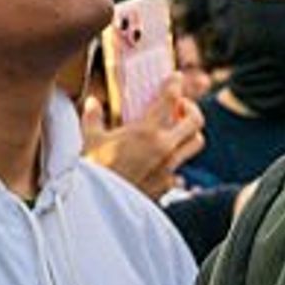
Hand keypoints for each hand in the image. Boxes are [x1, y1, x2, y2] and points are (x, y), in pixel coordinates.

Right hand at [81, 76, 203, 200]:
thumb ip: (92, 118)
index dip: (175, 84)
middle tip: (180, 107)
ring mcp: (169, 169)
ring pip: (195, 144)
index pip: (170, 99)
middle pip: (195, 121)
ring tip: (176, 131)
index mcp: (146, 131)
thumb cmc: (92, 170)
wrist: (97, 206)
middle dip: (191, 109)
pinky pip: (180, 170)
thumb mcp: (88, 139)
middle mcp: (164, 148)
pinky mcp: (166, 186)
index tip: (175, 78)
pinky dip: (174, 163)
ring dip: (188, 134)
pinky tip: (160, 162)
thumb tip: (93, 103)